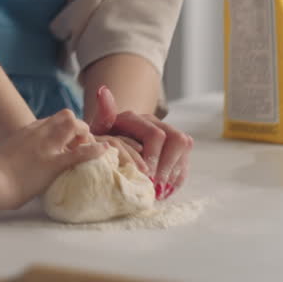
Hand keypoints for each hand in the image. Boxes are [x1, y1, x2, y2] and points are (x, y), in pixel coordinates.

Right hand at [0, 109, 105, 208]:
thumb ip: (23, 145)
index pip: (53, 120)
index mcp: (28, 129)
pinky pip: (79, 153)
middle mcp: (39, 132)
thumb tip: (31, 152)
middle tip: (80, 144)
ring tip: (89, 147)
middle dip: (78, 127)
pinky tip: (103, 151)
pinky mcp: (53, 163)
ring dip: (85, 135)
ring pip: (74, 126)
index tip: (67, 142)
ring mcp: (47, 147)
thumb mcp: (10, 149)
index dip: (64, 129)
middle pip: (66, 116)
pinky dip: (94, 150)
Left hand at [88, 85, 192, 199]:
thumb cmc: (104, 143)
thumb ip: (103, 116)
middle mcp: (155, 122)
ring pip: (183, 150)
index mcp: (135, 118)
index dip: (153, 157)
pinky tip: (162, 189)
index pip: (155, 135)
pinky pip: (184, 163)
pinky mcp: (177, 151)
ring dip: (172, 173)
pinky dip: (175, 179)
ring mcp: (168, 135)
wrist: (112, 147)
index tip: (144, 176)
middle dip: (165, 167)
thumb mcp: (98, 132)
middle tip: (154, 186)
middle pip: (176, 140)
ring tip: (158, 190)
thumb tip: (103, 91)